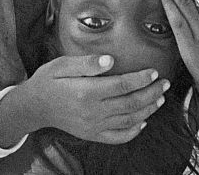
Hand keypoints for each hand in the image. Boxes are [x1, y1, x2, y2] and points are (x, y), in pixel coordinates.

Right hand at [20, 54, 168, 143]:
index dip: (141, 79)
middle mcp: (92, 111)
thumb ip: (87, 63)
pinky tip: (143, 122)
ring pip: (128, 120)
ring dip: (148, 110)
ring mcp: (93, 126)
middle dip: (151, 93)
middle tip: (165, 84)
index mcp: (86, 92)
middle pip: (130, 103)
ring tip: (160, 99)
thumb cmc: (48, 80)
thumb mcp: (62, 64)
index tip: (154, 72)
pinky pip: (117, 137)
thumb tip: (111, 60)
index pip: (122, 86)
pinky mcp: (92, 135)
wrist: (33, 106)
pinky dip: (133, 131)